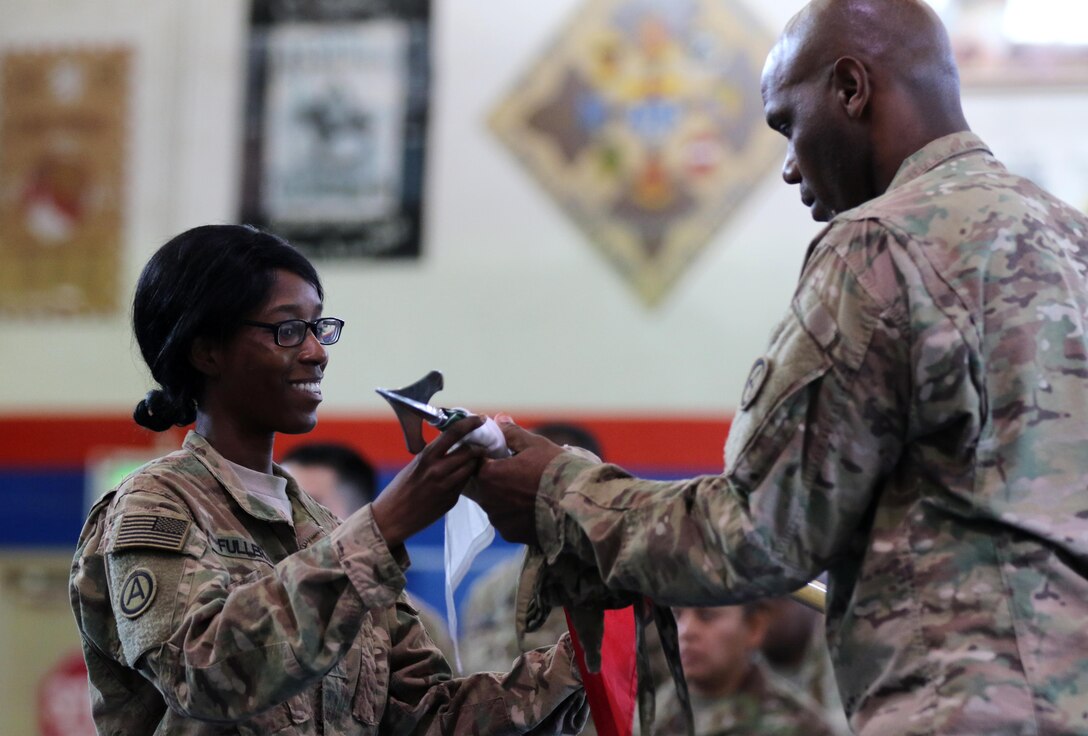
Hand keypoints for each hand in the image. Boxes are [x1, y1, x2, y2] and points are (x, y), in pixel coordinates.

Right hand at [372, 416, 485, 547]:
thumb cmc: (401, 488)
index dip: (470, 423)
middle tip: (480, 445)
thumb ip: (434, 455)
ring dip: (474, 463)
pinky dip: (465, 478)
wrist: (393, 517)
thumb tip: (455, 443)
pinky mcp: (451, 500)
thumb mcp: (415, 465)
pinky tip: (458, 479)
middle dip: (477, 447)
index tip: (481, 418)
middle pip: (470, 451)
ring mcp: (446, 486)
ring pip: (472, 468)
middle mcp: (438, 470)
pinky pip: (465, 484)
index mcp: (427, 456)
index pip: (454, 433)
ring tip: (470, 462)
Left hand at [468, 418, 563, 544]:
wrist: (578, 505)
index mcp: (489, 475)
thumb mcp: (535, 444)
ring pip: (496, 504)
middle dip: (498, 478)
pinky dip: (516, 514)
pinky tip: (534, 508)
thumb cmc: (556, 470)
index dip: (489, 457)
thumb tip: (498, 419)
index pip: (477, 463)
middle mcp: (488, 501)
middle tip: (520, 473)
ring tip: (530, 491)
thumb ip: (511, 433)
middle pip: (485, 485)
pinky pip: (508, 521)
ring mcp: (499, 520)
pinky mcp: (512, 535)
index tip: (504, 455)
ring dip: (506, 497)